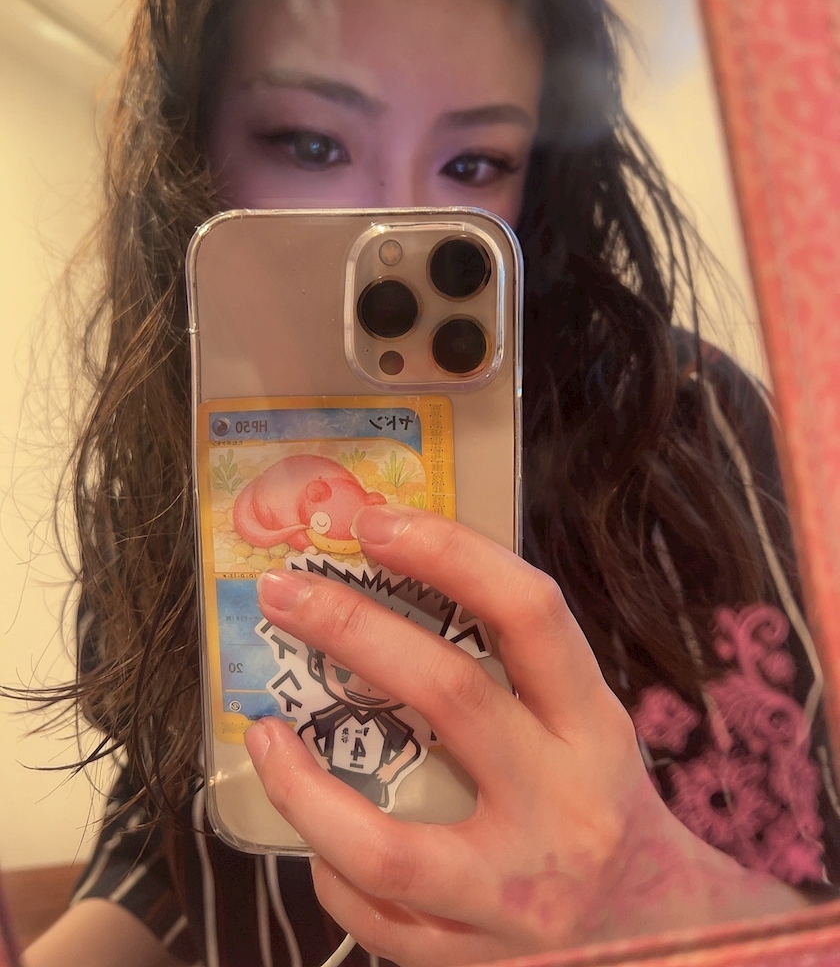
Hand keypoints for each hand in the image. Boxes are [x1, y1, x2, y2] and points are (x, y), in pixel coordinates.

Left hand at [245, 506, 805, 965]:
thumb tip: (409, 584)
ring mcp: (517, 897)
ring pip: (389, 845)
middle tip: (283, 592)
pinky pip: (379, 920)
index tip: (375, 523)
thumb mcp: (589, 730)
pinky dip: (333, 869)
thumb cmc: (608, 811)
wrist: (667, 941)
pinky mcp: (476, 961)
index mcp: (594, 729)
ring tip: (263, 734)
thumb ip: (521, 672)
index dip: (449, 555)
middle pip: (451, 697)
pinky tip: (316, 835)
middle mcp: (564, 806)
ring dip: (305, 788)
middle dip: (354, 630)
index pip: (530, 615)